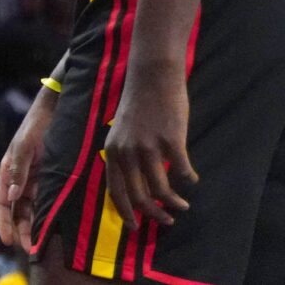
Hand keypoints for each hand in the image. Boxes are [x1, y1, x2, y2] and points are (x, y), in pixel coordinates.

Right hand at [0, 82, 57, 249]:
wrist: (57, 108)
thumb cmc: (37, 124)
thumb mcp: (25, 146)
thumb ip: (18, 170)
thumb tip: (11, 196)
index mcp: (8, 170)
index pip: (2, 202)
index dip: (4, 222)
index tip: (7, 241)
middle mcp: (20, 177)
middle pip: (17, 209)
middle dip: (20, 229)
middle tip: (30, 248)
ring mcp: (35, 178)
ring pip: (32, 207)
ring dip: (34, 224)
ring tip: (42, 243)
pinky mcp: (50, 176)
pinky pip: (47, 199)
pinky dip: (48, 213)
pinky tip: (55, 225)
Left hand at [103, 60, 194, 224]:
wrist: (151, 77)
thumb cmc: (138, 104)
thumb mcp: (121, 132)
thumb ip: (124, 155)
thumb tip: (137, 184)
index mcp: (112, 150)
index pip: (116, 191)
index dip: (126, 212)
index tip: (135, 227)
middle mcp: (127, 152)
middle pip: (140, 196)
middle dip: (154, 214)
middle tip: (168, 221)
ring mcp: (148, 147)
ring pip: (162, 190)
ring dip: (175, 202)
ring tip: (183, 205)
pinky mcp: (170, 141)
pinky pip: (183, 171)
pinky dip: (189, 180)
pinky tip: (193, 180)